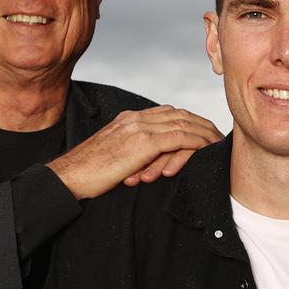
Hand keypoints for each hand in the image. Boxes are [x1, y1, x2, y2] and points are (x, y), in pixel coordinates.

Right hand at [49, 105, 222, 199]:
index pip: (166, 112)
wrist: (69, 176)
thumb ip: (132, 151)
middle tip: (218, 134)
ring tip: (219, 142)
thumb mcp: (114, 155)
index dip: (188, 119)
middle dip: (201, 123)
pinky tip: (208, 147)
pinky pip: (179, 137)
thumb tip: (149, 162)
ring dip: (205, 132)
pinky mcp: (143, 143)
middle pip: (178, 114)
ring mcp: (139, 128)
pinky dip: (197, 141)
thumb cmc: (88, 173)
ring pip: (183, 123)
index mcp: (128, 118)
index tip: (202, 129)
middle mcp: (135, 118)